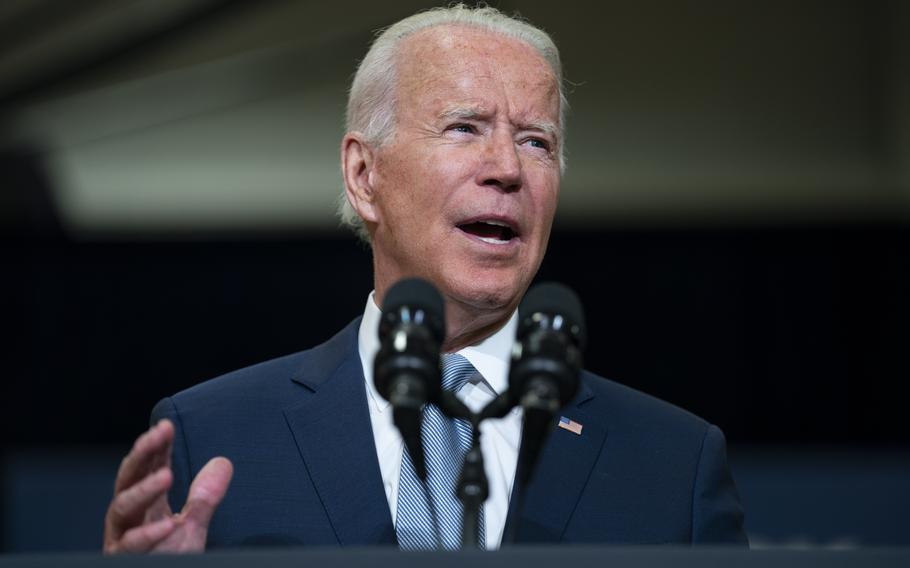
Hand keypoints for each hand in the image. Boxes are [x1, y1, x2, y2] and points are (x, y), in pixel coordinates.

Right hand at [103, 419, 232, 552]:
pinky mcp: (122, 558)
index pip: (146, 467)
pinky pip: (130, 546)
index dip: (155, 445)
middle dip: (143, 453)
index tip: (167, 425)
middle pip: (127, 478)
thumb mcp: (192, 527)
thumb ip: (204, 497)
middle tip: (160, 433)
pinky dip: (149, 535)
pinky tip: (169, 524)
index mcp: (143, 505)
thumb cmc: (171, 559)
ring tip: (166, 475)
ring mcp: (121, 538)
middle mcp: (127, 518)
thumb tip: (222, 462)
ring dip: (144, 490)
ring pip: (121, 508)